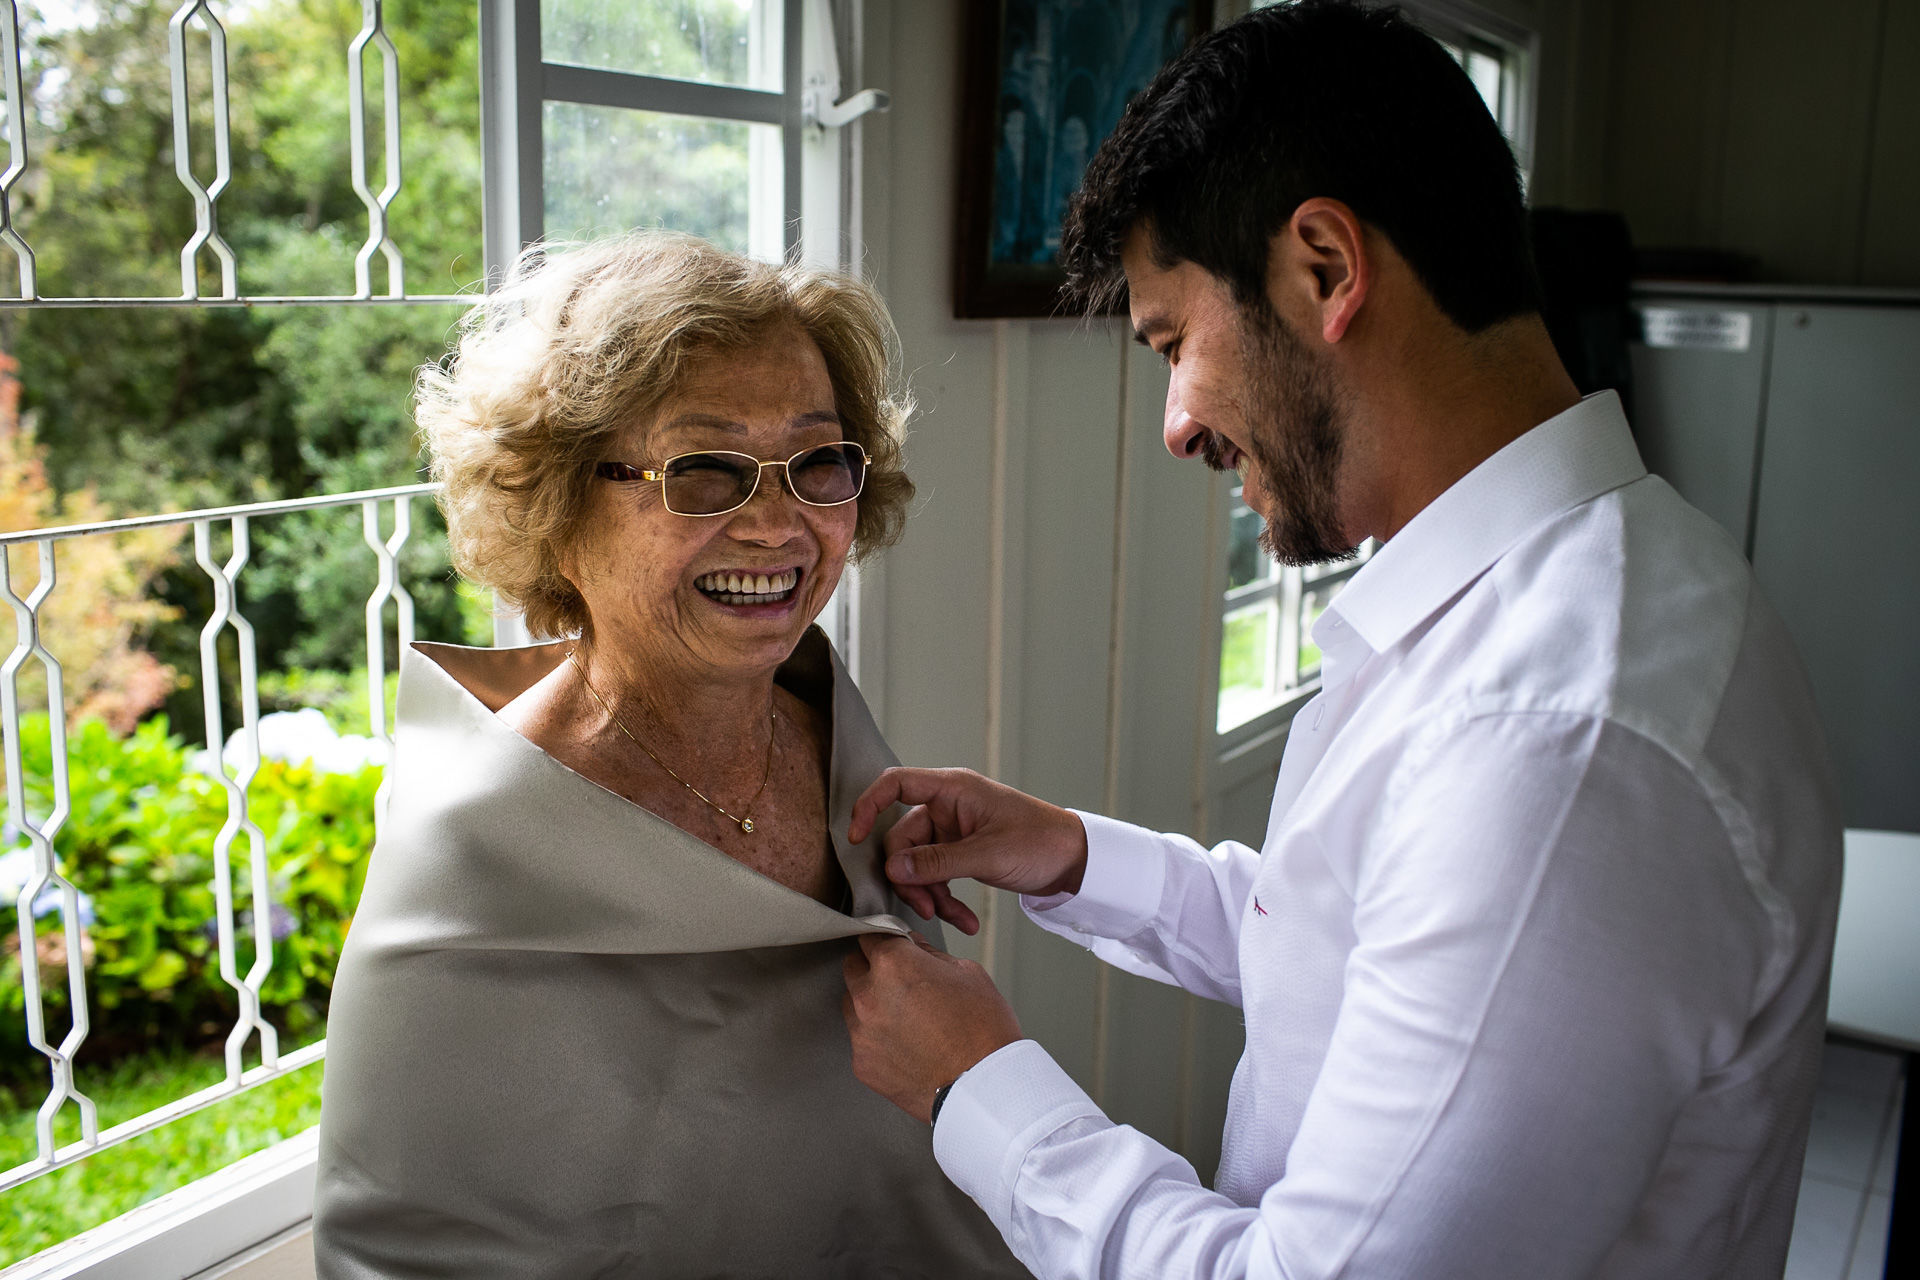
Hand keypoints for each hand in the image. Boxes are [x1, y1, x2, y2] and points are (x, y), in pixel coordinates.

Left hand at [841, 932, 1021, 1122]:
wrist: (985, 1086)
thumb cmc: (983, 1031)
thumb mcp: (967, 973)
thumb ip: (930, 954)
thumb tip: (912, 947)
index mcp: (894, 965)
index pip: (871, 936)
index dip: (886, 940)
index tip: (893, 946)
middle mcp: (869, 996)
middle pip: (854, 967)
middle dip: (873, 968)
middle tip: (902, 982)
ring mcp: (862, 1033)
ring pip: (852, 1005)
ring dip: (871, 1004)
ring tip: (907, 1018)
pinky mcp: (862, 1064)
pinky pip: (861, 1040)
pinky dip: (878, 1039)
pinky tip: (906, 1045)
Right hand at [849, 767, 1088, 934]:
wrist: (1075, 860)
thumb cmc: (1040, 841)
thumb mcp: (988, 855)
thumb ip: (938, 861)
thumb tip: (892, 868)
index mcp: (952, 790)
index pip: (895, 784)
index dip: (868, 806)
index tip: (854, 838)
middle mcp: (948, 806)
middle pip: (903, 838)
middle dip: (911, 877)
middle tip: (925, 908)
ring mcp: (953, 831)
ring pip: (919, 863)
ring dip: (930, 894)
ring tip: (953, 918)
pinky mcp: (961, 852)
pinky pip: (938, 875)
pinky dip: (946, 898)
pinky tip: (965, 922)